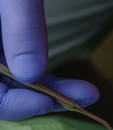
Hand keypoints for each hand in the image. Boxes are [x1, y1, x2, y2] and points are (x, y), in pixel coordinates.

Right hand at [0, 0, 98, 119]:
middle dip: (43, 98)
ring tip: (86, 92)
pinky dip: (43, 78)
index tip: (57, 100)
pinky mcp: (3, 41)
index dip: (18, 104)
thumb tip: (30, 73)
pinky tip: (70, 84)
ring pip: (13, 83)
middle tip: (84, 97)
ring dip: (49, 91)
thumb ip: (19, 25)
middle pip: (1, 92)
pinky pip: (17, 68)